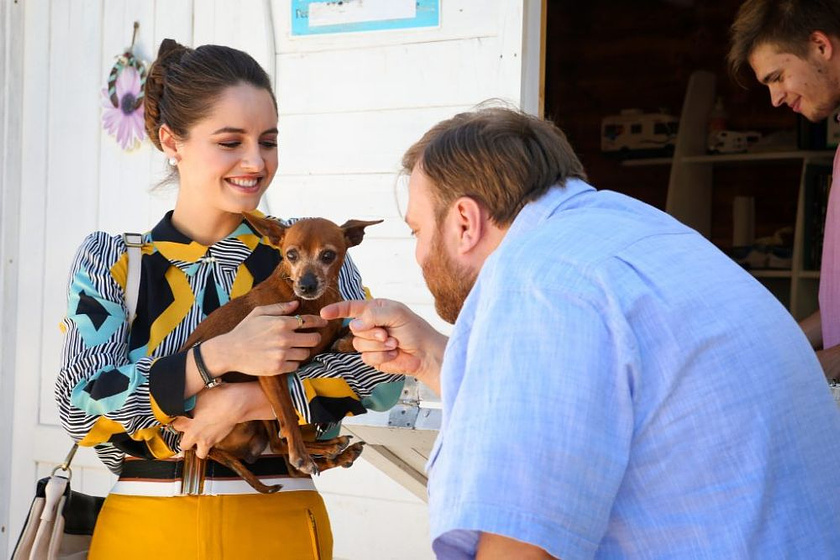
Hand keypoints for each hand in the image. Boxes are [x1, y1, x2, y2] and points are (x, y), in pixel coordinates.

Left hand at [172, 382, 267, 458]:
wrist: (236, 405)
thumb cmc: (218, 398)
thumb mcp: (199, 396)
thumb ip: (189, 403)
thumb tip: (185, 401)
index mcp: (188, 425)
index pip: (175, 426)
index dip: (176, 421)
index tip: (179, 418)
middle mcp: (197, 435)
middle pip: (184, 446)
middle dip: (185, 440)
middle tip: (188, 431)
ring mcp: (209, 440)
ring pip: (200, 453)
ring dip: (198, 448)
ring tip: (200, 438)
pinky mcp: (219, 439)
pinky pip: (211, 445)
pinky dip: (211, 441)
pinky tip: (213, 432)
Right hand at [203, 301, 326, 377]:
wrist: (230, 351)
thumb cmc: (245, 329)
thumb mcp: (259, 312)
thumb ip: (280, 308)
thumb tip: (297, 304)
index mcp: (281, 323)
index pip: (309, 321)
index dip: (319, 322)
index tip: (323, 323)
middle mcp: (284, 339)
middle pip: (314, 339)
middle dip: (314, 337)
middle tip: (310, 337)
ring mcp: (282, 355)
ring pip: (306, 354)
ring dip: (303, 351)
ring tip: (295, 348)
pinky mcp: (278, 368)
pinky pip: (296, 366)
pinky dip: (294, 362)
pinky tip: (286, 358)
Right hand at [320, 298, 446, 394]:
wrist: (425, 354)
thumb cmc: (414, 329)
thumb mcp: (396, 314)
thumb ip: (373, 315)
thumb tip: (353, 325)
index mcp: (374, 310)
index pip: (351, 308)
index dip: (337, 310)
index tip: (324, 313)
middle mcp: (370, 325)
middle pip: (354, 328)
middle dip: (371, 332)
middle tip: (388, 334)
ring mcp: (370, 342)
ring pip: (358, 344)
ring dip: (378, 345)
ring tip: (393, 344)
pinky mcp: (373, 358)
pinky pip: (366, 357)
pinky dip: (381, 356)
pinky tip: (393, 354)